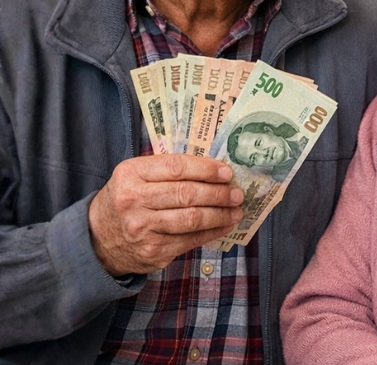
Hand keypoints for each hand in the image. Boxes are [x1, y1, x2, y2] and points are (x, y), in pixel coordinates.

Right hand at [88, 155, 243, 275]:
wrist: (97, 238)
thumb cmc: (126, 200)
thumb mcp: (135, 176)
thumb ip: (167, 169)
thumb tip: (214, 169)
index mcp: (131, 174)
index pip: (176, 168)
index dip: (206, 169)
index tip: (226, 172)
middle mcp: (134, 200)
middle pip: (187, 194)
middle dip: (218, 193)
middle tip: (237, 193)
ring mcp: (142, 228)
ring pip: (192, 219)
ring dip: (220, 214)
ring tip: (236, 210)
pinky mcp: (152, 250)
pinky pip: (190, 240)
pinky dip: (212, 232)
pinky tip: (225, 225)